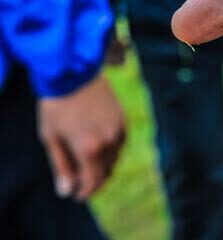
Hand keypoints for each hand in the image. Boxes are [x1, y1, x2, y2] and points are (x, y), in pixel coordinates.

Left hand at [39, 74, 125, 199]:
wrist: (74, 74)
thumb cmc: (57, 106)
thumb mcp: (51, 138)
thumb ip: (61, 166)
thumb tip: (67, 191)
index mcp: (88, 148)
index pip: (92, 181)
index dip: (85, 192)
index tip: (77, 195)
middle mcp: (108, 142)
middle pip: (105, 172)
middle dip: (93, 179)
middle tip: (80, 180)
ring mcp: (118, 130)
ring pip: (114, 158)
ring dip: (102, 164)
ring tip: (87, 160)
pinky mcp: (123, 120)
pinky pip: (120, 143)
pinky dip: (110, 149)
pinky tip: (98, 143)